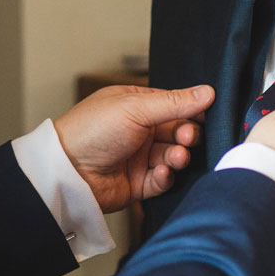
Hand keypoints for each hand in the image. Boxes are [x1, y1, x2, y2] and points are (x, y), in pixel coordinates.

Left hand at [53, 85, 213, 212]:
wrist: (67, 171)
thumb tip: (207, 92)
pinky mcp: (137, 183)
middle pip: (177, 131)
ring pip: (173, 156)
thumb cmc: (90, 131)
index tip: (205, 115)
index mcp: (135, 105)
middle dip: (187, 135)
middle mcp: (138, 130)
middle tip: (186, 137)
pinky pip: (163, 180)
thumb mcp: (135, 108)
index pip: (174, 105)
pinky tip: (161, 172)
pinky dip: (166, 177)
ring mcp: (138, 157)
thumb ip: (175, 102)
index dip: (191, 110)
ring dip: (178, 156)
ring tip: (175, 157)